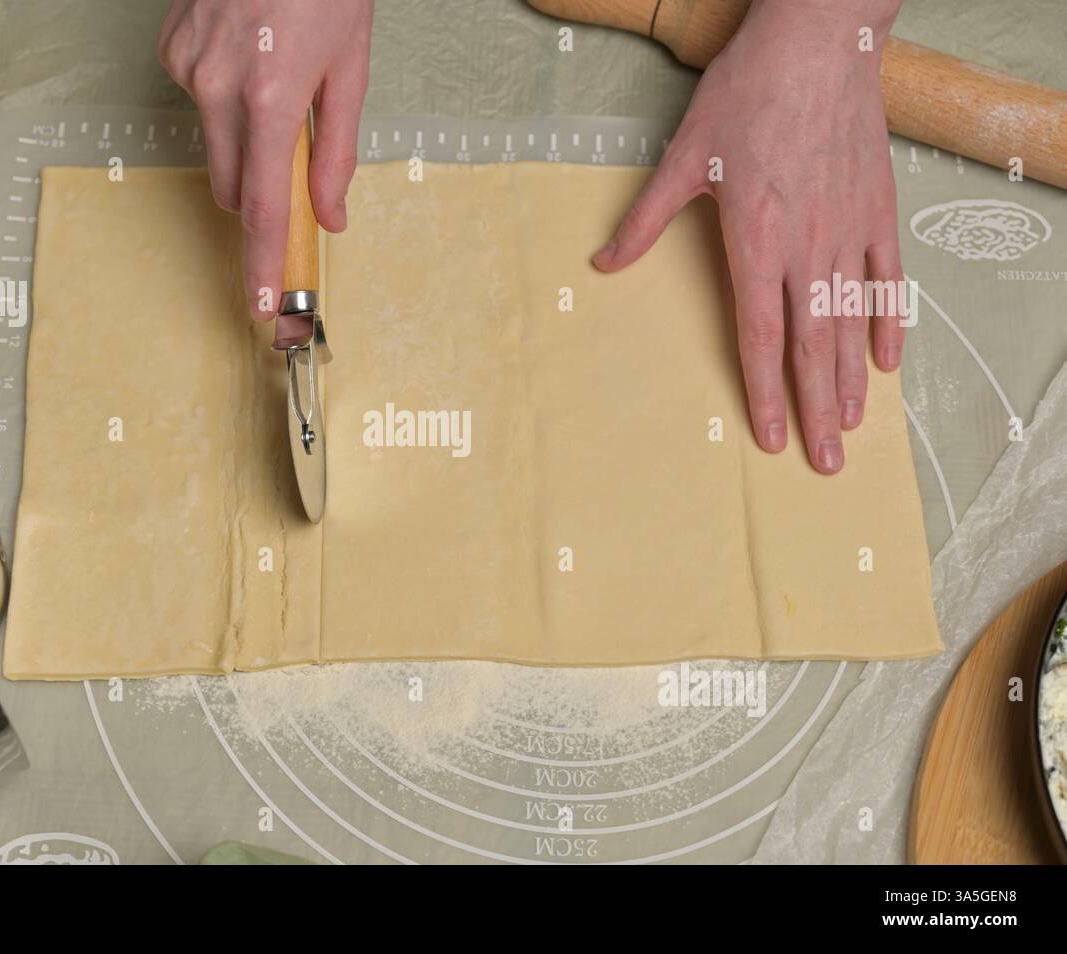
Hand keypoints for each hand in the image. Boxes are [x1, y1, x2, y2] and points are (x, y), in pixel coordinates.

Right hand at [158, 0, 372, 319]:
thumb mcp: (349, 69)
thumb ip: (336, 152)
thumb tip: (331, 216)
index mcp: (270, 100)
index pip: (261, 208)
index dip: (263, 263)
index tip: (261, 305)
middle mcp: (218, 88)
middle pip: (230, 187)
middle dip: (258, 196)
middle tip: (292, 168)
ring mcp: (187, 67)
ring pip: (215, 145)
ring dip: (245, 139)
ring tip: (275, 80)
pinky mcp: (170, 49)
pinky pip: (198, 101)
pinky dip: (224, 97)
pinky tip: (247, 54)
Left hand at [593, 0, 905, 474]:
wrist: (818, 39)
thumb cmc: (747, 94)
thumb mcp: (685, 156)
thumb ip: (645, 220)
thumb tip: (603, 264)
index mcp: (756, 241)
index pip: (759, 336)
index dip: (766, 392)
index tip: (771, 438)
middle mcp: (807, 247)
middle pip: (813, 346)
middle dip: (816, 409)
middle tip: (825, 462)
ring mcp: (849, 230)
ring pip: (853, 321)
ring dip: (851, 378)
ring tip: (851, 424)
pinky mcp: (878, 209)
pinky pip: (889, 279)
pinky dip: (890, 321)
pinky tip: (887, 360)